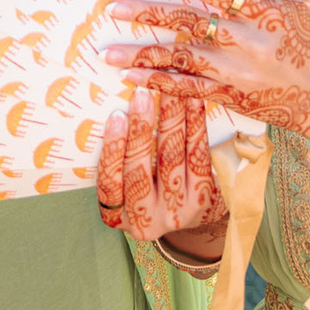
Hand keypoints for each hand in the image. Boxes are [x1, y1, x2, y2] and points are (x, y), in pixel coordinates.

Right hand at [96, 88, 226, 256]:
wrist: (183, 213)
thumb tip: (107, 106)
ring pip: (172, 160)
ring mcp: (176, 211)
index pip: (109, 183)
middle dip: (141, 129)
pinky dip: (195, 125)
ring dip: (171, 120)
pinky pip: (197, 156)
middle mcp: (146, 219)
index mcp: (116, 215)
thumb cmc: (140, 188)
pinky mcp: (201, 198)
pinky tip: (192, 102)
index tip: (116, 116)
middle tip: (142, 94)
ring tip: (169, 90)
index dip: (113, 149)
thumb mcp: (120, 184)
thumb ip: (114, 159)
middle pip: (141, 171)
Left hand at [104, 0, 309, 173]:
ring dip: (143, 54)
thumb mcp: (299, 1)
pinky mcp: (229, 96)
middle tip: (112, 7)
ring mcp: (234, 72)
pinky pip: (188, 90)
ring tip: (107, 52)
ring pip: (181, 59)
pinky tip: (131, 79)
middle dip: (148, 14)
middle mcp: (242, 40)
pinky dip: (159, 84)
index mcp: (257, 11)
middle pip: (187, 22)